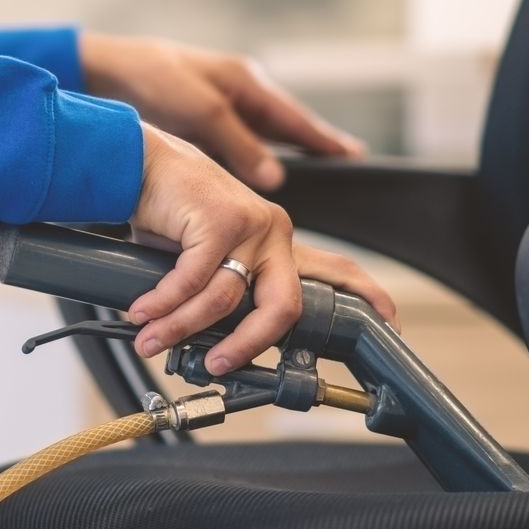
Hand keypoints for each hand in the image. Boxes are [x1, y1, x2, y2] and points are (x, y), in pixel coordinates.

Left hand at [81, 33, 363, 190]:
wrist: (110, 71)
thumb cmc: (156, 79)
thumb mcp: (202, 111)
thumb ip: (240, 144)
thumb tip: (277, 178)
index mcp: (248, 83)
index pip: (297, 118)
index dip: (326, 138)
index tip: (355, 155)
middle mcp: (241, 96)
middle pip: (288, 126)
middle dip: (316, 143)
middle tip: (349, 161)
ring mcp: (224, 109)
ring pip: (264, 137)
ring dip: (287, 154)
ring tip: (317, 170)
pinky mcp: (202, 124)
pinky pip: (239, 146)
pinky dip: (254, 160)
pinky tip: (261, 176)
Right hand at [128, 125, 397, 374]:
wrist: (137, 163)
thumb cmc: (170, 210)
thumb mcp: (205, 253)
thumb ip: (221, 288)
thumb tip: (214, 341)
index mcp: (276, 240)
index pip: (335, 269)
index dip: (365, 295)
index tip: (390, 319)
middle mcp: (273, 231)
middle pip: (282, 308)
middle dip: (249, 345)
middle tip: (219, 365)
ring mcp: (250, 224)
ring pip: (223, 300)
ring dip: (180, 326)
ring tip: (151, 338)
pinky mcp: (220, 221)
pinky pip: (192, 282)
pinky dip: (163, 303)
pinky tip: (144, 311)